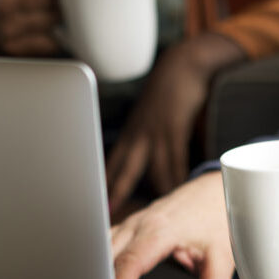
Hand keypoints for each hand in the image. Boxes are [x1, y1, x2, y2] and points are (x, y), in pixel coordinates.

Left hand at [106, 33, 244, 212]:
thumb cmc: (168, 90)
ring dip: (154, 192)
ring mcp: (156, 132)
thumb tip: (143, 159)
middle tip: (108, 212)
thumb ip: (145, 136)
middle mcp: (139, 134)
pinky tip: (178, 192)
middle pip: (125, 169)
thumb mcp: (149, 115)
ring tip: (153, 215)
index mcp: (132, 132)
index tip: (95, 200)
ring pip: (153, 170)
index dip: (104, 183)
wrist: (184, 64)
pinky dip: (177, 179)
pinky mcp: (174, 128)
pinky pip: (175, 161)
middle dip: (116, 192)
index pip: (113, 163)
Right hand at [110, 172, 233, 278]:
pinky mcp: (129, 226)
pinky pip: (106, 243)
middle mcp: (140, 224)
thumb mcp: (222, 254)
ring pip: (102, 248)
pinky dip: (99, 261)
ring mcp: (131, 224)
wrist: (213, 191)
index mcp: (160, 230)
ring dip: (95, 272)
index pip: (131, 262)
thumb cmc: (216, 217)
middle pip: (108, 256)